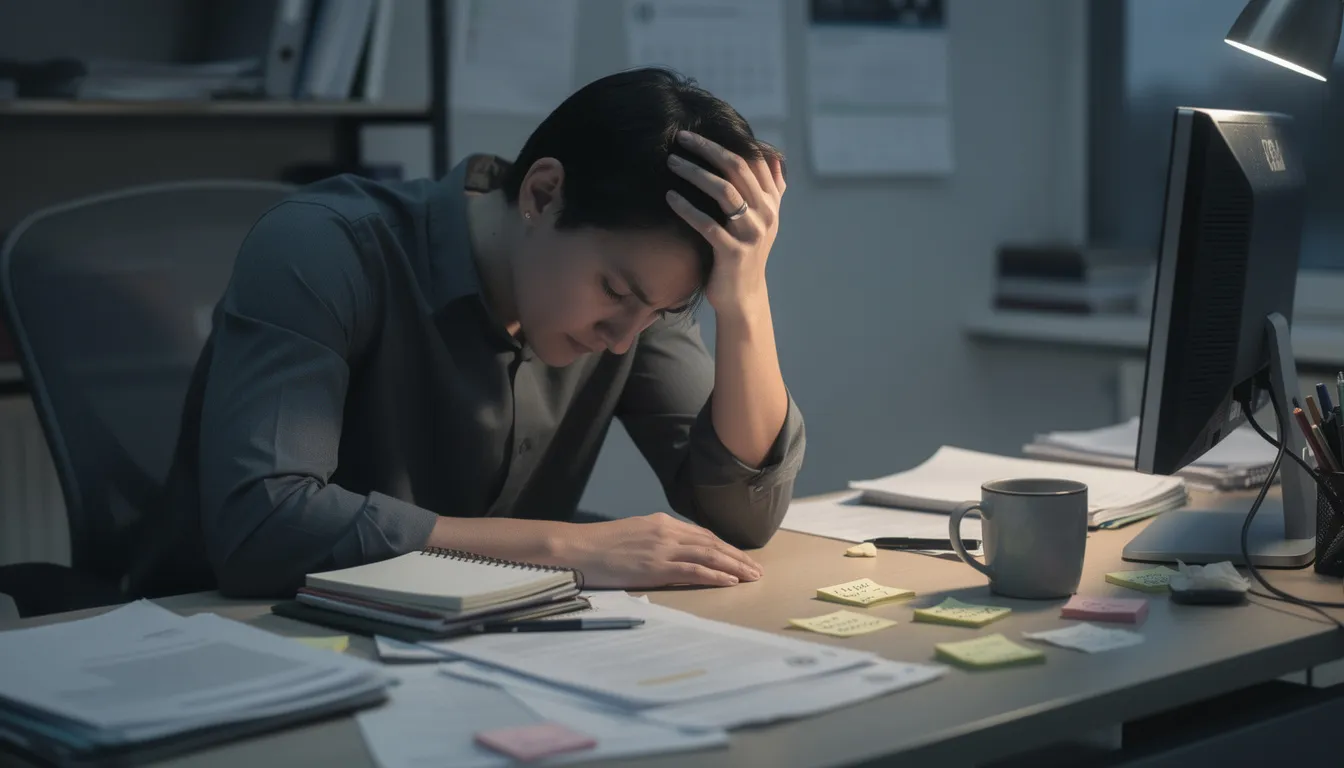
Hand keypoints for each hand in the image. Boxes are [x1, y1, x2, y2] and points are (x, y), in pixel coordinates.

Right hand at [552, 513, 762, 588]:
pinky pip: (693, 570)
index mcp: (661, 523)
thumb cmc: (599, 546)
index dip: (724, 547)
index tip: (739, 557)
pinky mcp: (656, 566)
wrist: (578, 548)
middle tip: (756, 569)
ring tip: (751, 576)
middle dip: (737, 556)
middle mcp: (667, 531)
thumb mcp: (633, 535)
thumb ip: (654, 540)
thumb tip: (670, 553)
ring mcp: (663, 548)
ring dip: (734, 566)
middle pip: (712, 543)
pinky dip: (715, 575)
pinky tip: (730, 581)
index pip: (701, 535)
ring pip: (709, 555)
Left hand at [665, 131, 785, 313]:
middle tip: (681, 138)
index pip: (752, 159)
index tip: (697, 133)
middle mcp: (765, 214)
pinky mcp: (733, 252)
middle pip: (737, 168)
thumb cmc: (747, 254)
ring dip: (694, 172)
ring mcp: (751, 233)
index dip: (726, 140)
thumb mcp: (764, 219)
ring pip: (723, 191)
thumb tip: (774, 155)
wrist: (744, 297)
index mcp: (771, 202)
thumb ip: (771, 188)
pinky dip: (687, 208)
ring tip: (671, 162)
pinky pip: (707, 224)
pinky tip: (670, 197)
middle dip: (707, 149)